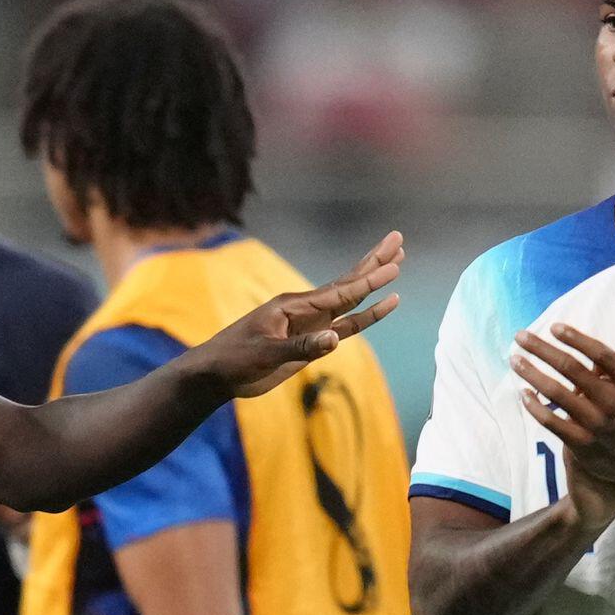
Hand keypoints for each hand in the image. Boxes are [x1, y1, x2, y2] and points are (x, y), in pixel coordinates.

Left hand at [194, 233, 404, 398]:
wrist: (216, 375)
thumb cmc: (234, 358)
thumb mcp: (265, 353)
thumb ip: (300, 347)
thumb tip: (334, 339)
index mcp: (293, 306)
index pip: (339, 291)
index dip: (368, 280)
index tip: (393, 264)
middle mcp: (305, 310)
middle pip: (348, 284)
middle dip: (374, 264)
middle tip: (399, 240)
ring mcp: (309, 326)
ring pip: (349, 302)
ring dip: (373, 287)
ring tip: (397, 266)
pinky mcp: (309, 343)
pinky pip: (343, 328)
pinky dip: (364, 318)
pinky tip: (381, 307)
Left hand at [515, 298, 614, 512]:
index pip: (602, 354)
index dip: (577, 339)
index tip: (554, 326)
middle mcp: (614, 402)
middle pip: (573, 370)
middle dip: (543, 350)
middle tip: (521, 336)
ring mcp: (597, 424)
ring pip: (558, 395)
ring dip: (532, 375)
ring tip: (514, 359)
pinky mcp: (582, 444)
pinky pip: (552, 423)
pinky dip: (535, 407)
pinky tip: (522, 393)